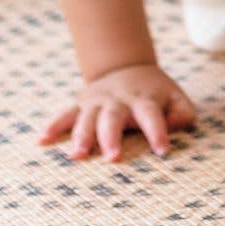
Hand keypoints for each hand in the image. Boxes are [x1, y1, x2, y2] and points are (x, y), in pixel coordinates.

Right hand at [39, 64, 196, 161]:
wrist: (127, 67)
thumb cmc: (155, 92)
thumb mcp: (176, 97)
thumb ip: (182, 113)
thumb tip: (174, 128)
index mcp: (144, 99)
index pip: (151, 115)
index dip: (157, 132)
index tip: (162, 151)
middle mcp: (118, 100)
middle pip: (114, 118)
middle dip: (112, 138)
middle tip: (113, 158)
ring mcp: (97, 101)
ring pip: (87, 118)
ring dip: (82, 136)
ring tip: (77, 155)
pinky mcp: (81, 104)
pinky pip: (64, 115)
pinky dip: (54, 126)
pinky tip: (42, 140)